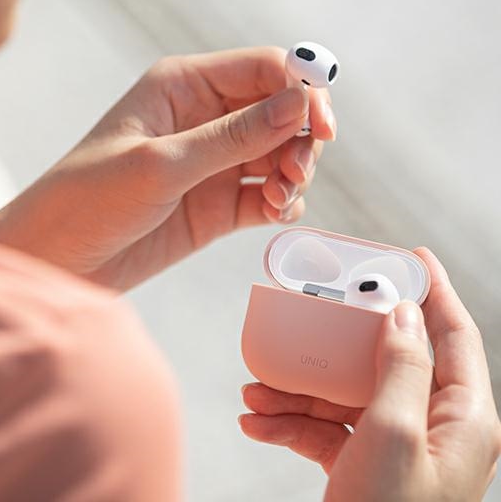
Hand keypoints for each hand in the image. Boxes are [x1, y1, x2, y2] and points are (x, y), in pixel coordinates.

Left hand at [0, 47, 335, 288]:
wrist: (59, 260)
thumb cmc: (90, 199)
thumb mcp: (162, 163)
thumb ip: (234, 136)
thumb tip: (299, 105)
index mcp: (184, 86)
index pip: (263, 69)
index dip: (302, 89)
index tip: (323, 126)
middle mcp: (204, 118)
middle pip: (280, 111)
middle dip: (300, 138)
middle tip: (296, 171)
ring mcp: (212, 163)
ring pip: (279, 154)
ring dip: (293, 172)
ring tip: (278, 197)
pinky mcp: (217, 203)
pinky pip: (266, 194)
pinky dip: (281, 202)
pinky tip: (273, 213)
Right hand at [239, 248, 500, 501]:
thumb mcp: (395, 436)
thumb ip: (403, 367)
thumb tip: (403, 312)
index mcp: (462, 417)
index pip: (455, 334)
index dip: (434, 290)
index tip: (412, 255)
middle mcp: (433, 426)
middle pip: (386, 359)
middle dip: (338, 344)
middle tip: (313, 316)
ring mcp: (397, 445)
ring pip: (347, 394)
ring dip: (299, 390)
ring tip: (256, 390)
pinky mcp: (365, 462)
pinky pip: (327, 428)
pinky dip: (292, 423)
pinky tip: (257, 421)